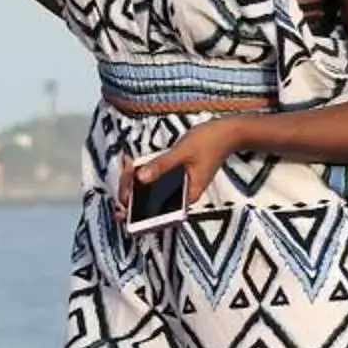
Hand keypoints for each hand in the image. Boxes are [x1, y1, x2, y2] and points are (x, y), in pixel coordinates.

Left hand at [117, 118, 247, 226]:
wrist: (228, 132)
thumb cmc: (209, 142)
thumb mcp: (183, 152)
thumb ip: (162, 165)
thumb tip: (141, 178)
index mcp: (188, 196)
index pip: (160, 214)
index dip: (138, 216)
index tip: (122, 210)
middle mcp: (183, 195)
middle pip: (153, 205)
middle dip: (133, 198)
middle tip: (119, 188)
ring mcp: (180, 186)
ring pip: (153, 192)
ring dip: (137, 185)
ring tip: (125, 172)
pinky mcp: (177, 177)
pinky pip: (157, 180)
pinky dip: (145, 175)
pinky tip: (133, 168)